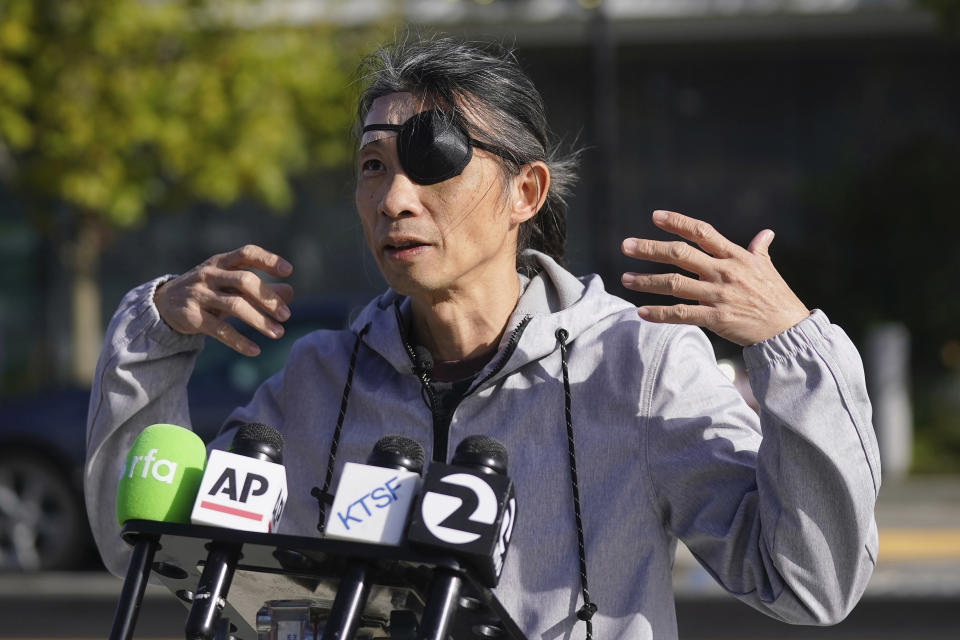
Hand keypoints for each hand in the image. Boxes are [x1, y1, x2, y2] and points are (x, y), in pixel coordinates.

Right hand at [154, 245, 293, 355]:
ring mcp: (199, 295)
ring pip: (234, 306)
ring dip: (259, 321)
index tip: (289, 271)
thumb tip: (290, 292)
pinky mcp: (192, 317)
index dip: (268, 260)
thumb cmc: (207, 291)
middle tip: (286, 315)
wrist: (163, 304)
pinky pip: (220, 329)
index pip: (246, 253)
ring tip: (278, 333)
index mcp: (221, 262)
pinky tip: (255, 350)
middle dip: (268, 298)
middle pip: (244, 280)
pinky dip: (239, 341)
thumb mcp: (229, 285)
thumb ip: (258, 288)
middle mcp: (209, 275)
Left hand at [620, 210, 808, 345]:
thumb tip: (766, 233)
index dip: (678, 223)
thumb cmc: (777, 297)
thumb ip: (760, 250)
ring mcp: (718, 295)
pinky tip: (641, 313)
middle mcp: (724, 272)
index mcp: (735, 257)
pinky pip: (681, 314)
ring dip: (647, 282)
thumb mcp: (768, 269)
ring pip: (675, 285)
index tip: (656, 217)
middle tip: (625, 246)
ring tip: (625, 280)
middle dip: (650, 249)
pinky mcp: (716, 318)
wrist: (788, 330)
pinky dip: (660, 314)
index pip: (702, 233)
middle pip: (680, 255)